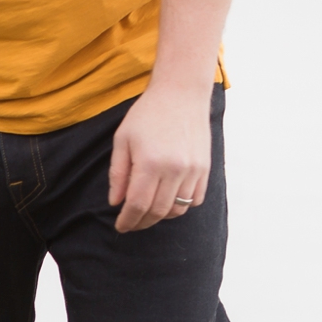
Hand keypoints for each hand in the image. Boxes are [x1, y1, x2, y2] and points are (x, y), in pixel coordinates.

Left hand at [107, 83, 210, 233]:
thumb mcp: (123, 140)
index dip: (128, 220)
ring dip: (161, 216)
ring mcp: (193, 170)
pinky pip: (195, 200)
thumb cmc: (147, 115)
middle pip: (158, 211)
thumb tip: (116, 202)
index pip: (138, 204)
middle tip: (132, 223)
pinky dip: (181, 206)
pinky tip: (168, 201)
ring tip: (148, 212)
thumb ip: (118, 173)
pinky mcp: (205, 169)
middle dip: (142, 222)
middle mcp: (174, 170)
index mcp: (150, 163)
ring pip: (178, 210)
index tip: (121, 226)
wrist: (180, 95)